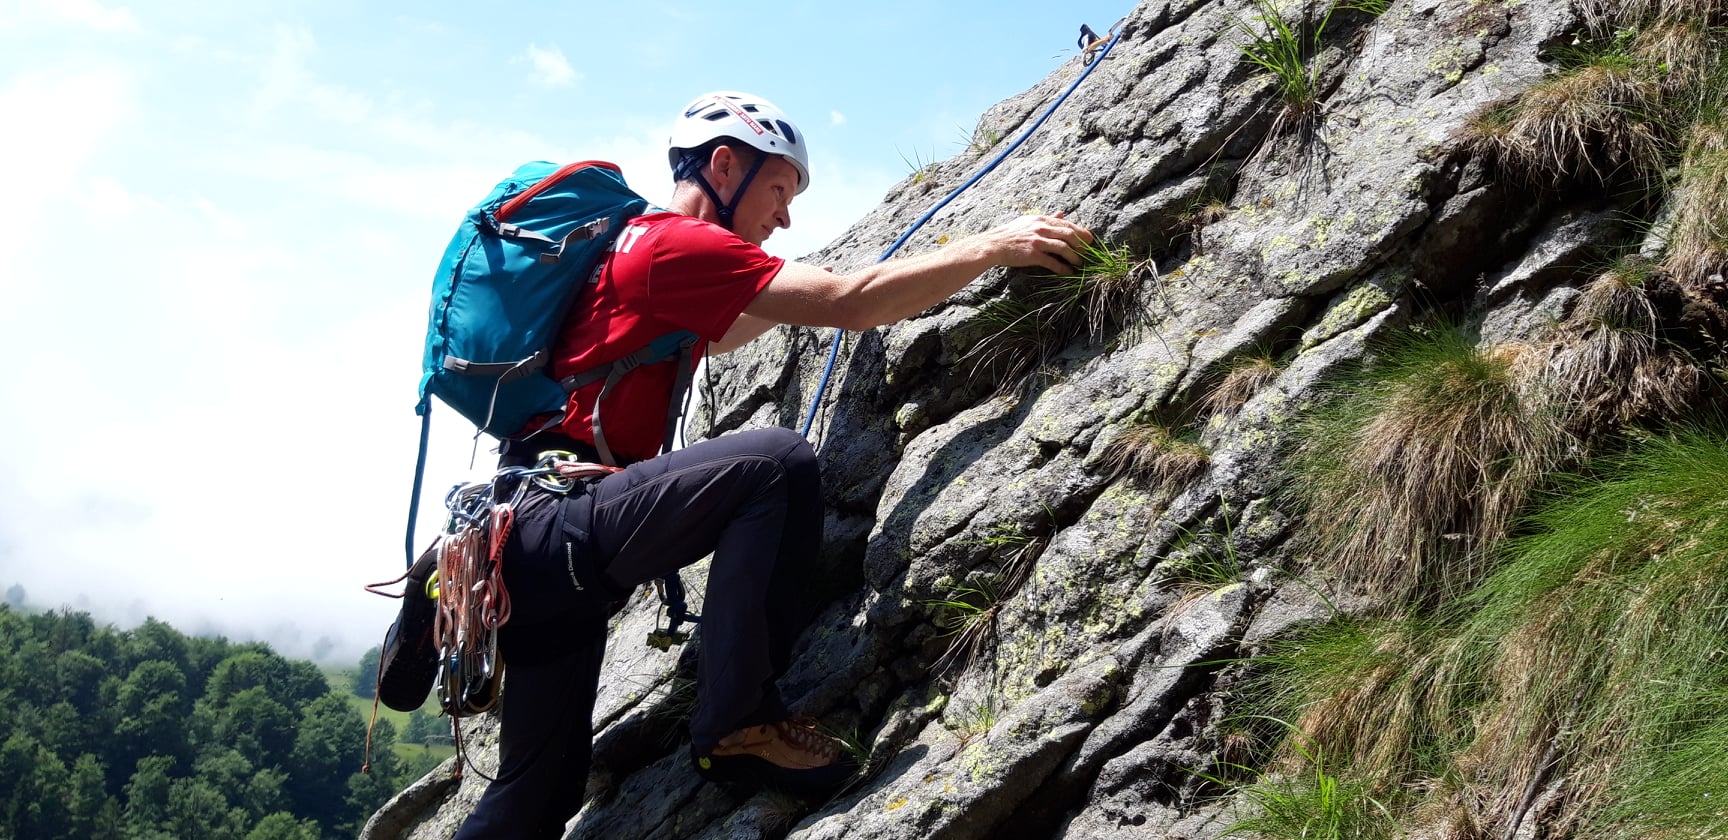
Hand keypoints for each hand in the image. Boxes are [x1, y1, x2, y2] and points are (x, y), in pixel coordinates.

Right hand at [979, 213, 1094, 273]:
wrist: (994, 244)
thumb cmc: (1010, 234)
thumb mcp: (1029, 221)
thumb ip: (1047, 218)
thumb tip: (1062, 213)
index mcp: (1041, 219)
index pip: (1066, 223)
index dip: (1080, 231)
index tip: (1089, 238)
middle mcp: (1041, 228)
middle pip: (1069, 234)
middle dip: (1081, 244)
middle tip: (1088, 252)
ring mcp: (1038, 241)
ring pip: (1064, 248)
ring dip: (1074, 257)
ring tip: (1079, 263)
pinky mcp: (1033, 254)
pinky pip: (1053, 262)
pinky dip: (1063, 268)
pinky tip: (1068, 272)